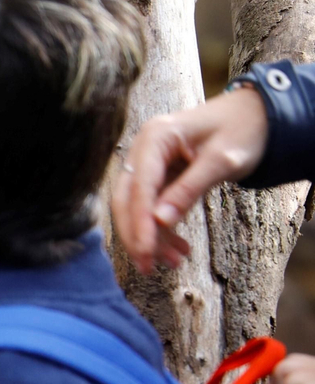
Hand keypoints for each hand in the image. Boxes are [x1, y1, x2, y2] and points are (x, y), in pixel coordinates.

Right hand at [112, 86, 267, 274]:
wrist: (257, 115)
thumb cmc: (243, 130)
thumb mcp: (221, 160)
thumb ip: (190, 189)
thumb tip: (160, 221)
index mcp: (155, 137)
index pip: (139, 186)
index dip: (139, 222)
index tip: (146, 253)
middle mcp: (142, 149)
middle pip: (126, 199)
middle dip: (137, 235)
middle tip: (149, 267)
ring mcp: (147, 163)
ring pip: (136, 207)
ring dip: (152, 237)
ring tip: (176, 261)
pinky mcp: (158, 176)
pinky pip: (151, 207)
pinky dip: (163, 229)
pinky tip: (179, 247)